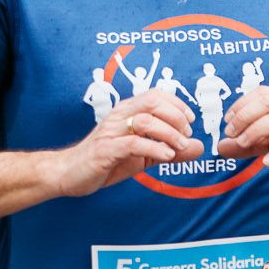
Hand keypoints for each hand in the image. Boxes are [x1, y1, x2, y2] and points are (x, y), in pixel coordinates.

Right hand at [50, 93, 201, 196]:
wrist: (69, 174)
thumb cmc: (106, 161)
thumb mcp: (144, 157)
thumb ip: (170, 150)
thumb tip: (199, 147)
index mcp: (127, 112)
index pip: (156, 95)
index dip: (178, 105)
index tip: (190, 122)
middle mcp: (119, 116)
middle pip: (153, 102)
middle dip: (176, 117)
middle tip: (186, 135)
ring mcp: (111, 132)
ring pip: (146, 120)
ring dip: (169, 133)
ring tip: (179, 147)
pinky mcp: (105, 150)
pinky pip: (133, 144)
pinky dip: (154, 148)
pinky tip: (166, 156)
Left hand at [217, 86, 268, 183]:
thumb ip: (249, 145)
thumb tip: (220, 147)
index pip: (261, 93)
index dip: (241, 105)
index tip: (227, 124)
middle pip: (268, 100)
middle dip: (245, 115)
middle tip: (231, 134)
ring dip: (258, 129)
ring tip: (244, 144)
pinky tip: (267, 162)